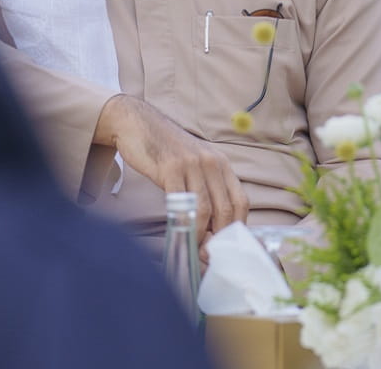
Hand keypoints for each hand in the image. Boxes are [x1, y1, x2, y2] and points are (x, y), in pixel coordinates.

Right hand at [96, 95, 247, 236]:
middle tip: (209, 255)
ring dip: (202, 236)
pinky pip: (182, 203)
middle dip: (220, 237)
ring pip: (206, 209)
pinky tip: (180, 233)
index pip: (241, 201)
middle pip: (226, 209)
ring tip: (195, 249)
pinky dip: (184, 224)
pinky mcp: (171, 168)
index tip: (226, 245)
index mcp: (221, 164)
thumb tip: (211, 227)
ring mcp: (192, 165)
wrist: (138, 124)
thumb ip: (205, 188)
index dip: (237, 228)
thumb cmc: (164, 150)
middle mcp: (212, 163)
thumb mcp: (194, 164)